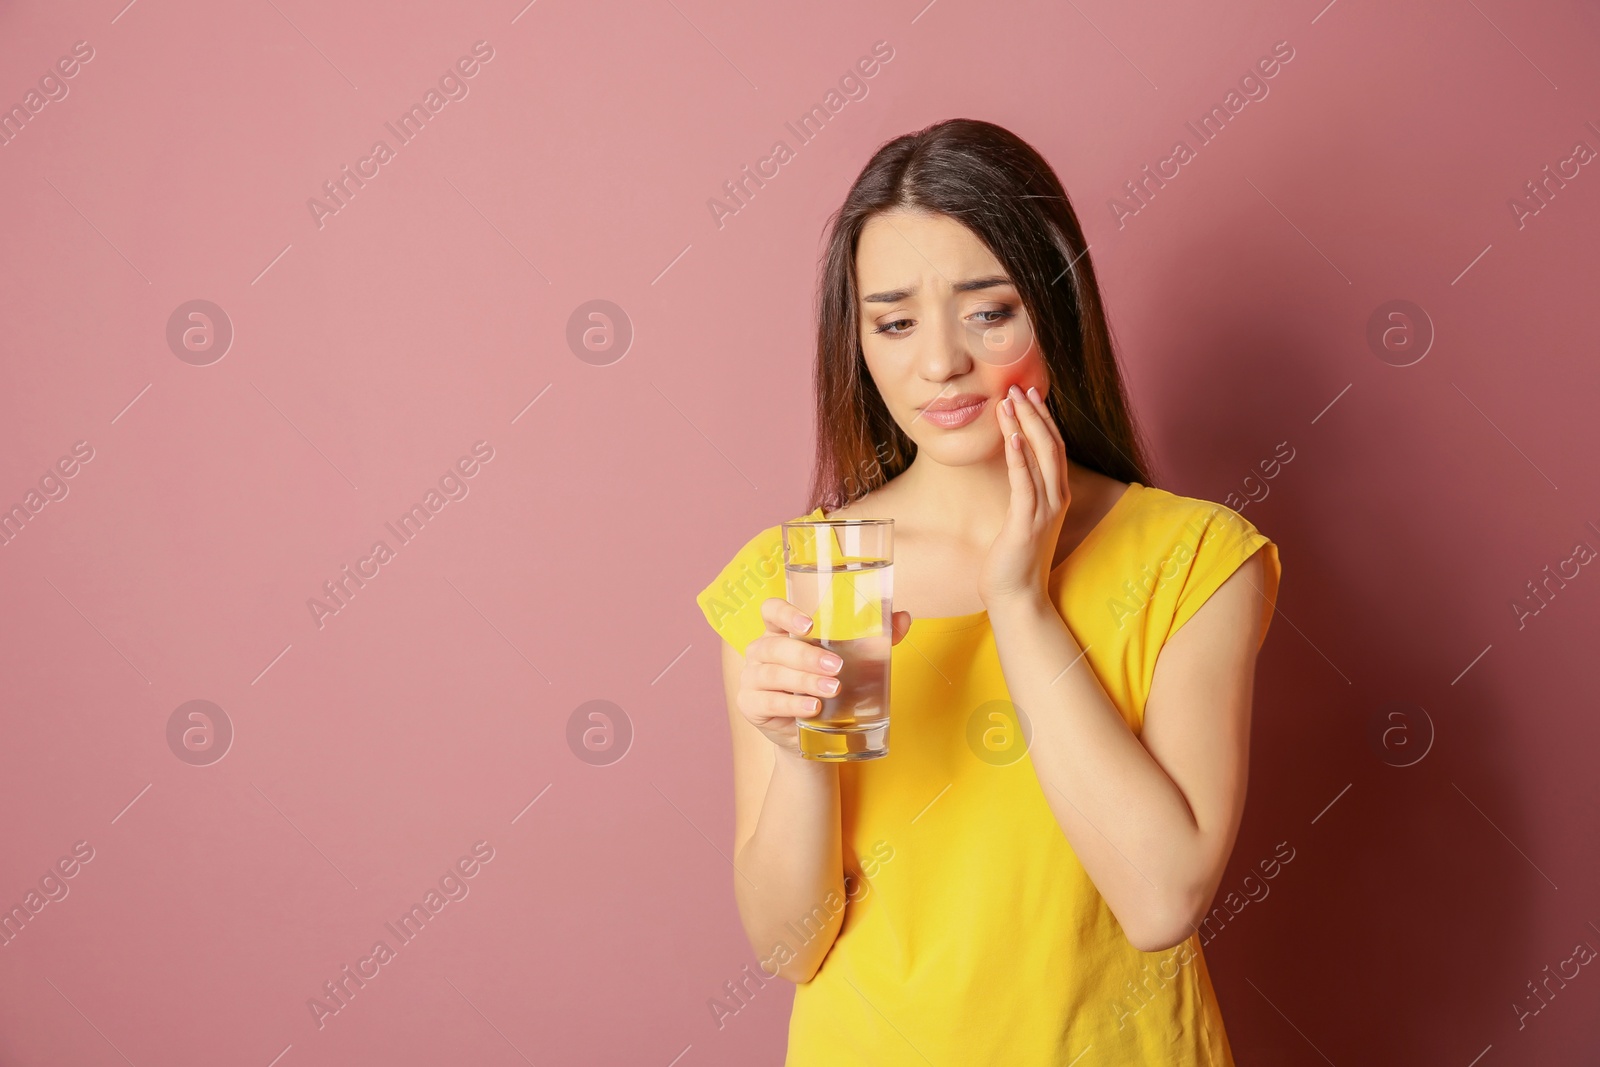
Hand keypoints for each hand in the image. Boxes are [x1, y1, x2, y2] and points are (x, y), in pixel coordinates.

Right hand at [738, 597, 912, 757]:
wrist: (816, 736)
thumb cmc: (830, 687)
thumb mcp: (852, 661)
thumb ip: (875, 638)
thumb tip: (903, 617)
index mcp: (781, 632)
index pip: (771, 610)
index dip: (785, 613)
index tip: (809, 625)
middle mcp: (762, 651)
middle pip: (775, 646)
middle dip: (806, 656)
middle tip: (837, 666)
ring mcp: (752, 677)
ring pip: (772, 673)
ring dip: (804, 681)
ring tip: (832, 689)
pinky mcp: (750, 704)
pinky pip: (768, 701)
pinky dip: (791, 704)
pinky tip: (812, 708)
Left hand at [978, 383, 1072, 608]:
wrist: (1017, 597)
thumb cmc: (1014, 559)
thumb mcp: (1022, 519)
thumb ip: (1023, 493)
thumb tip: (1013, 469)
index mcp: (1056, 496)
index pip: (1054, 448)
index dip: (1043, 419)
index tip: (1029, 394)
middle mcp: (1056, 499)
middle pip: (1051, 445)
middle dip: (1035, 414)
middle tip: (1017, 387)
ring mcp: (1045, 510)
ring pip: (1040, 458)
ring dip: (1025, 426)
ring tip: (1010, 400)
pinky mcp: (1027, 523)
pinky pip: (1025, 483)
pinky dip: (1020, 457)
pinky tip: (1013, 436)